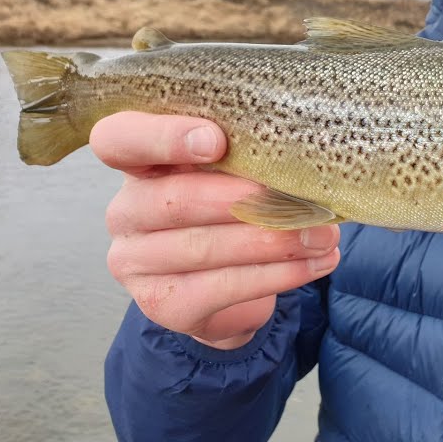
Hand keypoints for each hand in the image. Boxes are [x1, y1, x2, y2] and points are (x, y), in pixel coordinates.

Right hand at [93, 111, 340, 349]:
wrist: (228, 289)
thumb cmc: (231, 210)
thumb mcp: (232, 173)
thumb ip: (245, 156)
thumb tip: (302, 154)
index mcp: (137, 164)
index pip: (119, 140)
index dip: (164, 138)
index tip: (217, 142)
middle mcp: (125, 212)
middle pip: (174, 201)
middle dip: (245, 201)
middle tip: (303, 202)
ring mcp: (135, 262)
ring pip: (204, 248)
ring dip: (274, 242)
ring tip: (323, 236)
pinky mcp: (162, 304)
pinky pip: (222, 288)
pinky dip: (276, 275)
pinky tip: (312, 264)